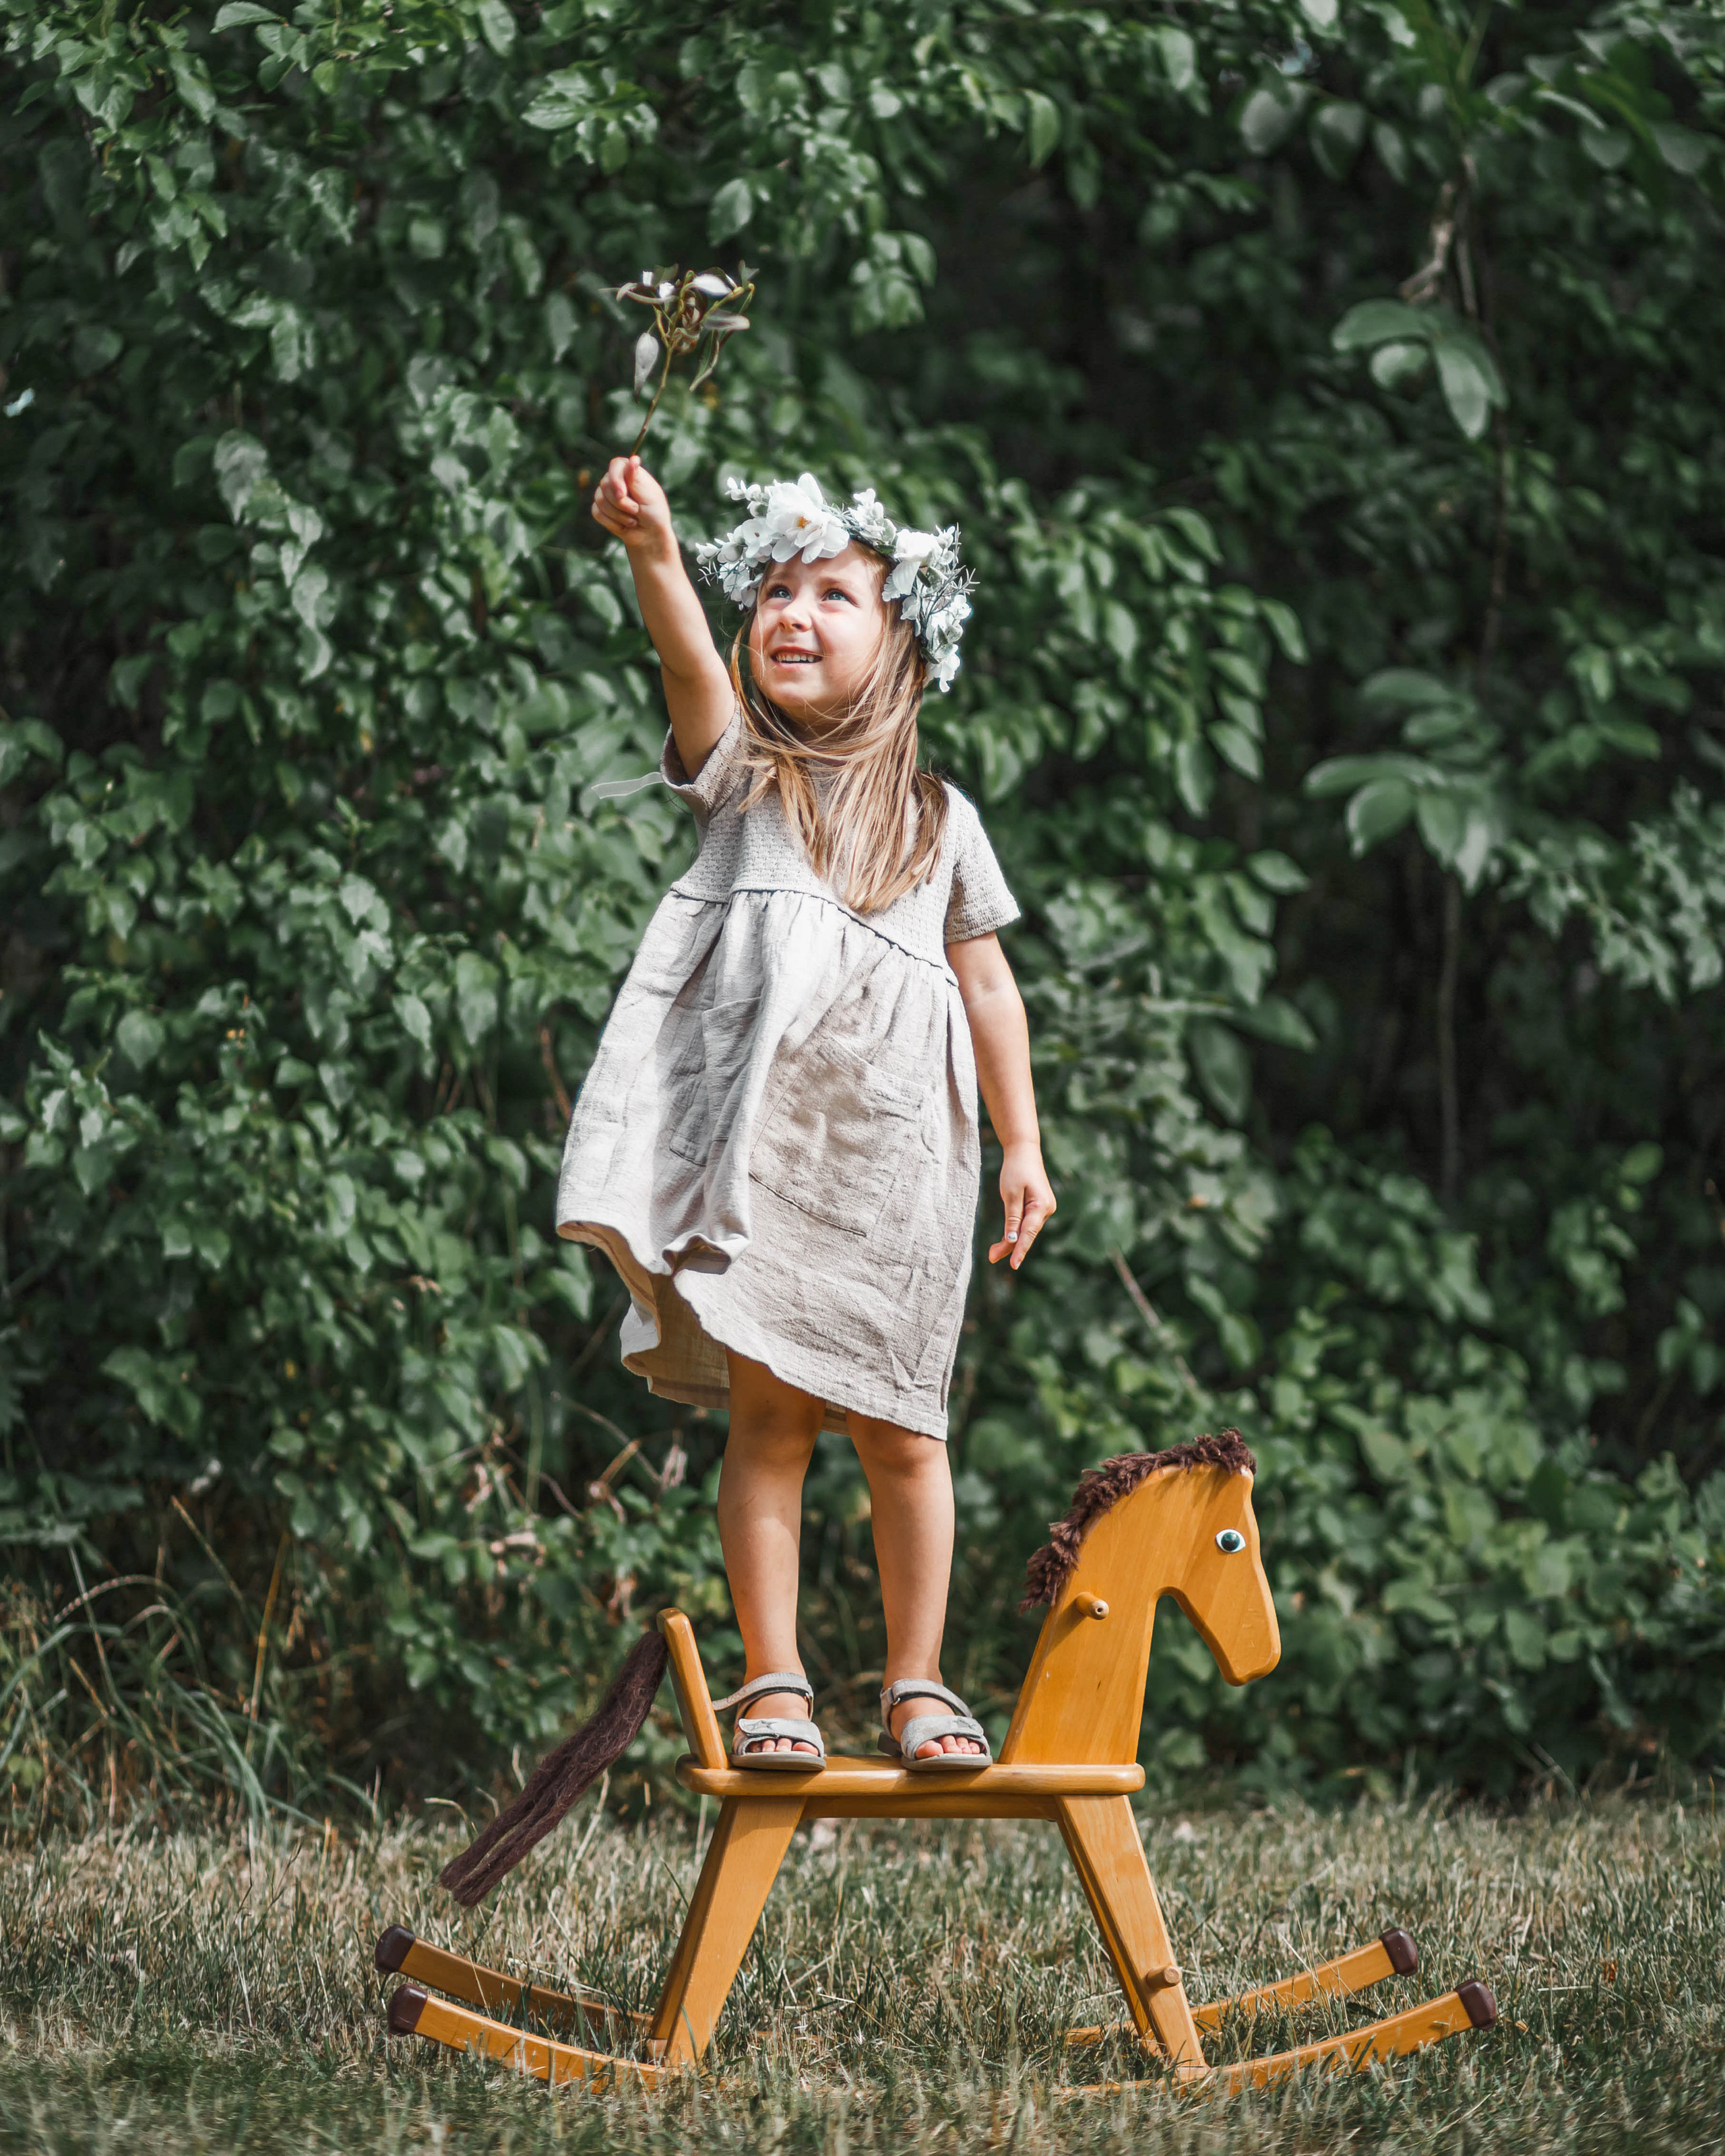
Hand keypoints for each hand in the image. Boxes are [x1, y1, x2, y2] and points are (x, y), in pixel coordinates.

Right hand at [591, 454, 674, 555]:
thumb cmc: (654, 513)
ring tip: (633, 520)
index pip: (615, 465)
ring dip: (618, 515)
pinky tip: (623, 526)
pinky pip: (597, 512)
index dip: (616, 479)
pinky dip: (611, 522)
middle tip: (637, 511)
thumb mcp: (648, 495)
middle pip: (605, 484)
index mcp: (629, 472)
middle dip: (621, 503)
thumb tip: (633, 459)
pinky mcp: (600, 509)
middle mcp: (616, 480)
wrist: (650, 535)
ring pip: (600, 499)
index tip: (622, 494)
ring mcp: (606, 494)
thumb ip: (636, 478)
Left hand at [989, 1143, 1054, 1269]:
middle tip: (991, 1257)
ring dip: (1011, 1241)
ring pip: (1026, 1230)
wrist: (1023, 1151)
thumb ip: (1012, 1218)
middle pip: (1027, 1234)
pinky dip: (1014, 1231)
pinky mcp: (1037, 1207)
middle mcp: (1046, 1210)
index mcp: (1041, 1206)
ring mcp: (1043, 1209)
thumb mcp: (1011, 1194)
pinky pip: (1026, 1223)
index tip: (1014, 1265)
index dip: (1020, 1250)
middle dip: (1010, 1247)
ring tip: (992, 1252)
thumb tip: (1013, 1240)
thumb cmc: (1016, 1169)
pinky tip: (1004, 1241)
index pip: (1029, 1233)